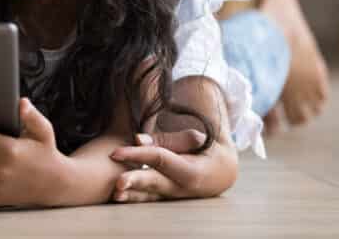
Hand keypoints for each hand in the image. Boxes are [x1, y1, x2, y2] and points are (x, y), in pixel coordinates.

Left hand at [110, 129, 238, 202]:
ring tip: (115, 194)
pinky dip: (132, 198)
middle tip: (118, 182)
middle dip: (135, 182)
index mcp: (191, 171)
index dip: (137, 154)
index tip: (115, 152)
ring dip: (130, 195)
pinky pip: (146, 199)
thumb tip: (138, 139)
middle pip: (153, 182)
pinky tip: (117, 196)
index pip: (160, 159)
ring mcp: (171, 196)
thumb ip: (167, 140)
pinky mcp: (164, 198)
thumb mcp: (195, 140)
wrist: (223, 174)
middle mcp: (180, 187)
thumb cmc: (208, 150)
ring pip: (148, 196)